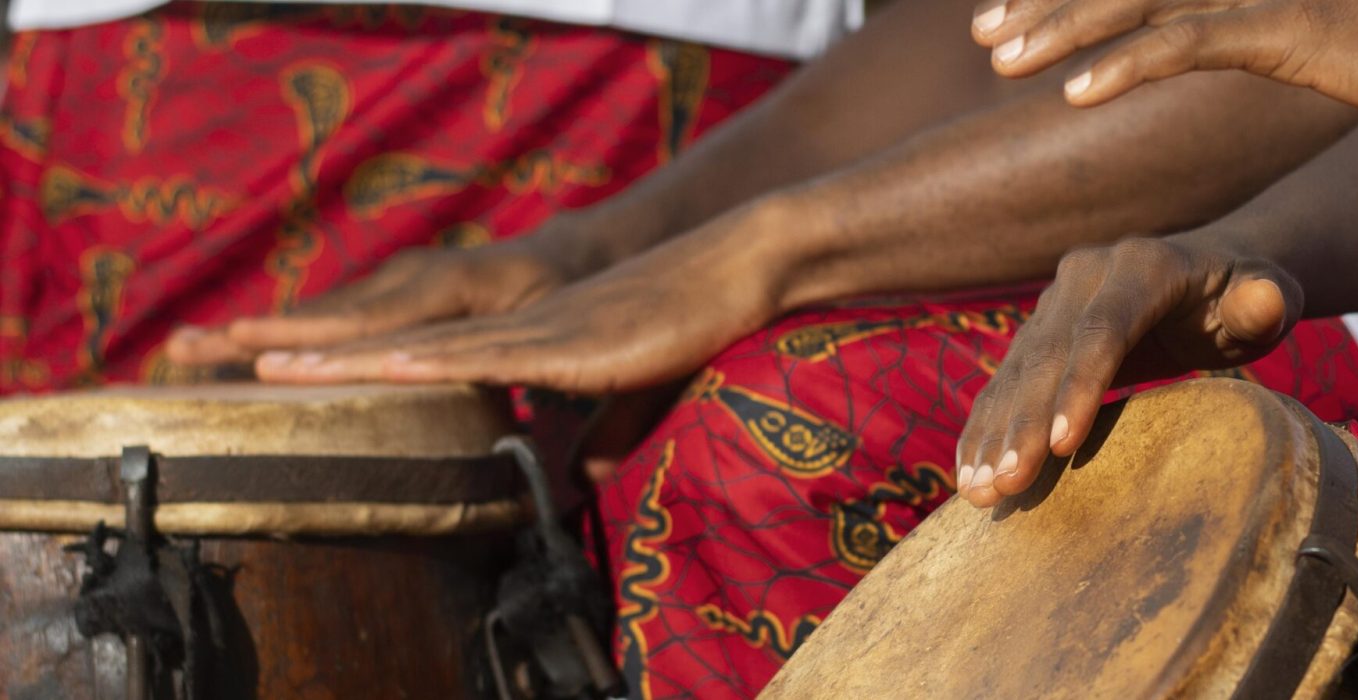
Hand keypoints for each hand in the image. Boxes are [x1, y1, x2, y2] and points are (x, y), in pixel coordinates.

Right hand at [166, 213, 602, 365]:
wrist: (566, 252)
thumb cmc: (572, 303)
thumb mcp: (572, 342)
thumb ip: (568, 400)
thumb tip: (576, 476)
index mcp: (455, 289)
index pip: (378, 325)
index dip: (321, 348)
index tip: (264, 363)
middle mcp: (413, 278)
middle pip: (328, 315)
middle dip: (257, 333)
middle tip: (189, 349)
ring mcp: (394, 280)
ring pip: (318, 313)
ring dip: (252, 330)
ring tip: (183, 348)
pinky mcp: (384, 291)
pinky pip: (328, 314)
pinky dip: (281, 329)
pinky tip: (231, 348)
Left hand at [249, 209, 783, 392]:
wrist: (733, 272)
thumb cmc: (690, 327)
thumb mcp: (634, 397)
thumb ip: (604, 438)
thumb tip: (585, 483)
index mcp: (520, 341)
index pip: (420, 358)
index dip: (353, 366)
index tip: (287, 376)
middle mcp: (510, 329)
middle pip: (397, 346)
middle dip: (317, 357)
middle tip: (233, 362)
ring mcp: (533, 331)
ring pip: (423, 349)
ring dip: (347, 359)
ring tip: (271, 366)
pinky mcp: (564, 344)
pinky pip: (482, 357)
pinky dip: (423, 364)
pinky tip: (374, 367)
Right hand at [955, 236, 1300, 507]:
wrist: (1212, 266)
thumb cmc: (1247, 291)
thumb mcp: (1269, 292)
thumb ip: (1266, 301)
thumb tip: (1264, 302)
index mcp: (1143, 265)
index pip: (1104, 328)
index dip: (1080, 385)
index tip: (1059, 445)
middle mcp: (1087, 275)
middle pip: (1049, 354)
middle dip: (1023, 423)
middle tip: (1006, 485)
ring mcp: (1058, 302)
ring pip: (1017, 371)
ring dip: (994, 433)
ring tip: (978, 493)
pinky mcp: (1043, 331)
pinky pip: (1007, 381)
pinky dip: (987, 427)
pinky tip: (969, 474)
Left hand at [970, 0, 1357, 133]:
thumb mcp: (1337, 42)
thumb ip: (1276, 34)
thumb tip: (1233, 45)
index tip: (1019, 15)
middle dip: (1047, 2)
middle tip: (985, 33)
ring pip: (1143, 1)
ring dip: (1061, 29)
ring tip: (999, 56)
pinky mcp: (1297, 25)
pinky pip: (1192, 43)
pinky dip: (1125, 66)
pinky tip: (1073, 94)